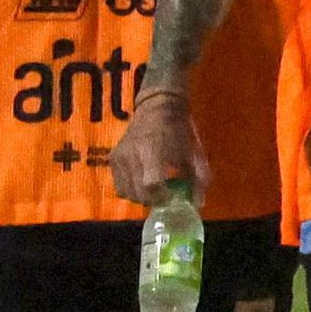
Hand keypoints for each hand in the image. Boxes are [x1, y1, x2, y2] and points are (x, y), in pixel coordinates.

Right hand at [104, 84, 197, 207]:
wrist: (157, 107)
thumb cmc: (179, 130)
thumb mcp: (193, 152)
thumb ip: (198, 178)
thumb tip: (198, 204)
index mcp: (152, 150)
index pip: (150, 183)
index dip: (161, 196)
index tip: (171, 196)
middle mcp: (131, 154)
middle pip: (137, 192)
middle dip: (153, 200)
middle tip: (165, 197)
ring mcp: (118, 157)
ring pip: (125, 192)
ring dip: (141, 197)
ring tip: (154, 191)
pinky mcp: (112, 159)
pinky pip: (118, 185)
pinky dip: (130, 190)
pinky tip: (143, 184)